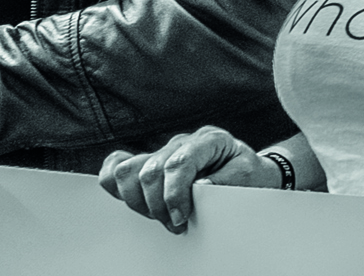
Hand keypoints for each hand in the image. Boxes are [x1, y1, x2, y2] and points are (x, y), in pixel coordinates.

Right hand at [99, 127, 282, 232]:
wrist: (248, 171)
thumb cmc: (248, 175)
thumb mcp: (247, 178)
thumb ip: (225, 181)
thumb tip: (200, 188)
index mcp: (210, 140)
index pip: (180, 163)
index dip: (174, 194)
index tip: (179, 218)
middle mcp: (182, 142)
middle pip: (151, 170)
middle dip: (158, 205)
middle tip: (175, 223)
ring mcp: (163, 151)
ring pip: (128, 170)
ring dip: (138, 200)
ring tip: (159, 215)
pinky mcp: (149, 162)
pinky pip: (117, 165)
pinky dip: (114, 183)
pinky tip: (130, 198)